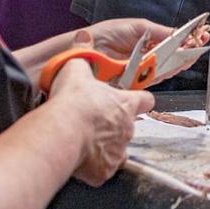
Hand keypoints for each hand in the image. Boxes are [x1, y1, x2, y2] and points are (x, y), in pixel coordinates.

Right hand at [46, 57, 152, 185]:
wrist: (63, 131)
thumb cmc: (74, 100)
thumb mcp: (77, 68)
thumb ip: (83, 54)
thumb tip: (83, 37)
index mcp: (127, 105)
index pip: (146, 100)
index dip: (138, 100)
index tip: (130, 101)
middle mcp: (128, 129)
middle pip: (128, 127)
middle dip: (113, 126)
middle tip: (92, 123)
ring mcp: (118, 152)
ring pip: (115, 151)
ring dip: (103, 147)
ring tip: (82, 141)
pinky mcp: (105, 172)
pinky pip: (101, 171)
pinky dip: (92, 167)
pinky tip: (78, 160)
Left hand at [83, 18, 209, 76]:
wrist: (88, 47)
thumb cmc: (109, 33)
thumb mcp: (139, 27)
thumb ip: (160, 31)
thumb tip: (181, 34)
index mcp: (150, 41)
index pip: (174, 42)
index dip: (189, 40)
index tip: (202, 34)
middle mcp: (149, 57)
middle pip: (175, 57)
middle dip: (190, 51)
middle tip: (202, 43)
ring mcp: (144, 69)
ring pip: (169, 68)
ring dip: (182, 61)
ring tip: (193, 52)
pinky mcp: (137, 81)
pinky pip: (155, 77)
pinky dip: (167, 71)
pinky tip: (178, 63)